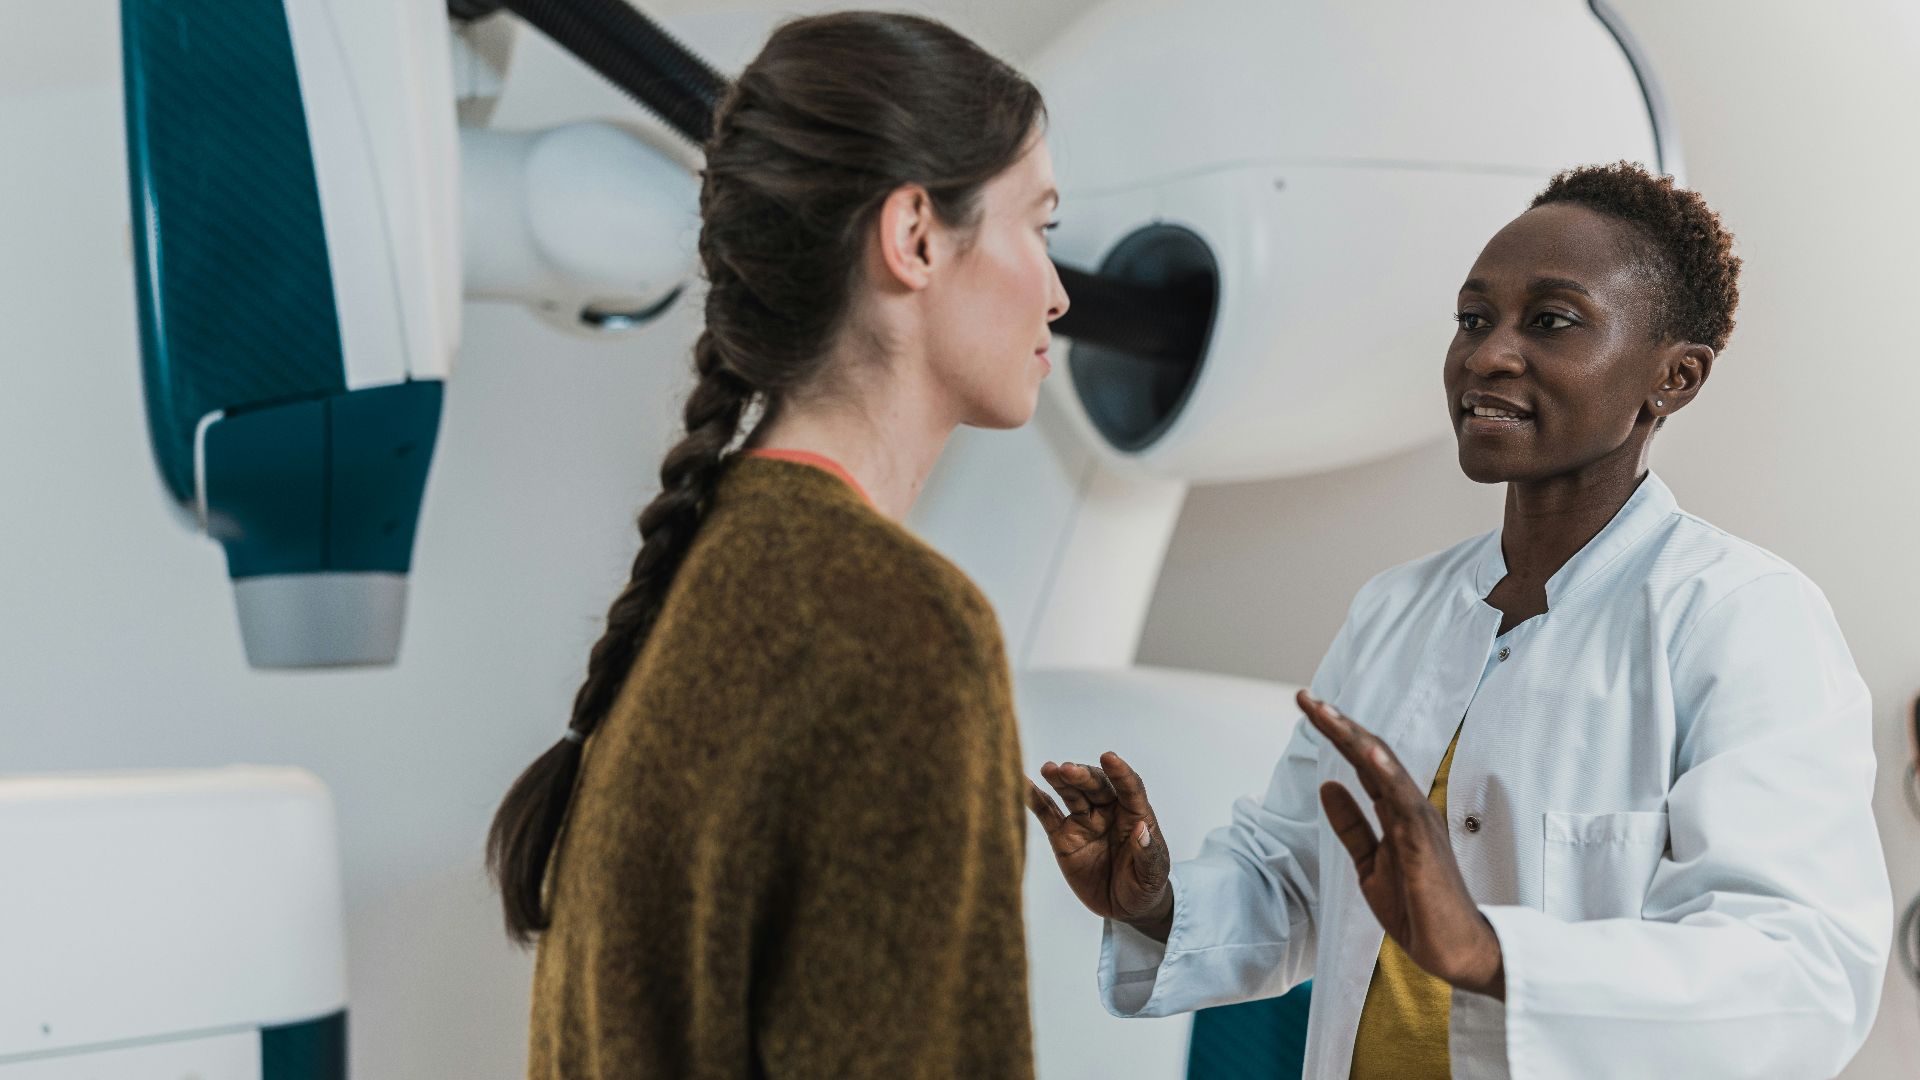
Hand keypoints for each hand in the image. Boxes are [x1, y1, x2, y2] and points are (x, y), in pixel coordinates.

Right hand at [1025, 753, 1173, 940]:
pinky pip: (1047, 813)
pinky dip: (1035, 798)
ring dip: (1061, 780)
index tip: (1110, 757)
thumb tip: (1141, 829)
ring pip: (1072, 794)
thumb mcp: (1153, 875)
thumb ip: (1148, 853)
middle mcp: (1109, 812)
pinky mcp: (1064, 836)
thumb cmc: (1145, 887)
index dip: (1120, 773)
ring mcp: (1085, 822)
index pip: (1129, 788)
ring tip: (1049, 769)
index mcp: (1135, 815)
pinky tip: (1023, 784)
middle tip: (1068, 770)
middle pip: (1096, 786)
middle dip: (1083, 776)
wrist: (1124, 907)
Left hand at [1298, 689, 1505, 998]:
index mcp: (1398, 811)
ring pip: (1385, 769)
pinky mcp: (1424, 844)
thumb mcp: (1370, 864)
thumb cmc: (1418, 909)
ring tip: (1325, 712)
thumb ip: (1351, 825)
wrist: (1453, 952)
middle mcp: (1411, 808)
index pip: (1364, 762)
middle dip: (1338, 725)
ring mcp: (1420, 823)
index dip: (1338, 734)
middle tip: (1305, 698)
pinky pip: (1404, 803)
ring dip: (1354, 738)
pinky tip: (1367, 754)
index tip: (1308, 707)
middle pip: (1373, 755)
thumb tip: (1328, 785)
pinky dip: (1386, 775)